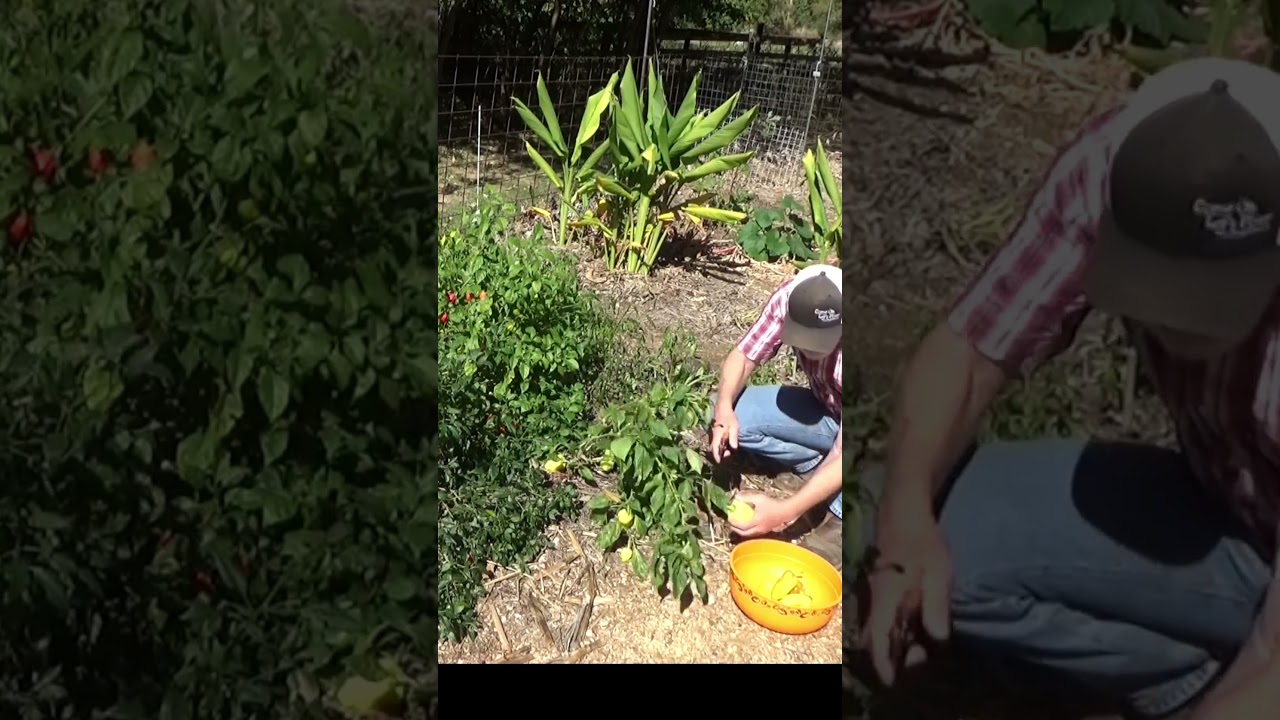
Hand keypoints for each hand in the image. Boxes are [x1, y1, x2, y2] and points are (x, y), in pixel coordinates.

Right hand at [709, 405, 738, 462]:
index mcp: (717, 436)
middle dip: (718, 454)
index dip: (716, 457)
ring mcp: (713, 434)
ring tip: (728, 451)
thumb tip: (733, 448)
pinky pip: (715, 442)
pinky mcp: (715, 432)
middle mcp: (713, 436)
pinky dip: (719, 445)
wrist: (722, 407)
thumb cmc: (729, 417)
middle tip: (727, 455)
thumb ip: (733, 438)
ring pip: (714, 445)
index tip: (719, 462)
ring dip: (719, 450)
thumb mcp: (734, 427)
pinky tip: (726, 444)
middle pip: (713, 449)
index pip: (715, 449)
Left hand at [727, 492, 795, 536]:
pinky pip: (754, 533)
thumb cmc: (772, 504)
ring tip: (737, 525)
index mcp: (756, 522)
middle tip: (731, 524)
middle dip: (736, 530)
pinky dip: (748, 530)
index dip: (734, 523)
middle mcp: (759, 529)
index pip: (742, 526)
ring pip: (749, 534)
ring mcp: (763, 531)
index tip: (729, 518)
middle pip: (744, 534)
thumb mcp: (759, 498)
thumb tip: (736, 497)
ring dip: (742, 531)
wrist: (786, 511)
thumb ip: (747, 498)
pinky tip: (747, 524)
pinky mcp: (766, 530)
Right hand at [862, 509, 952, 686]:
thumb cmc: (922, 540)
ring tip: (921, 646)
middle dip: (890, 655)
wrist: (904, 509)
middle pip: (874, 637)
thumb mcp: (937, 575)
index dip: (883, 664)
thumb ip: (936, 609)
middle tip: (918, 660)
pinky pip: (884, 613)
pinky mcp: (883, 584)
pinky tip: (917, 624)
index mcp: (885, 600)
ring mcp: (877, 590)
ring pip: (878, 625)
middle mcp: (876, 598)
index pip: (877, 640)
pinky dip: (896, 626)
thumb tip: (938, 640)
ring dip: (894, 640)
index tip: (891, 682)